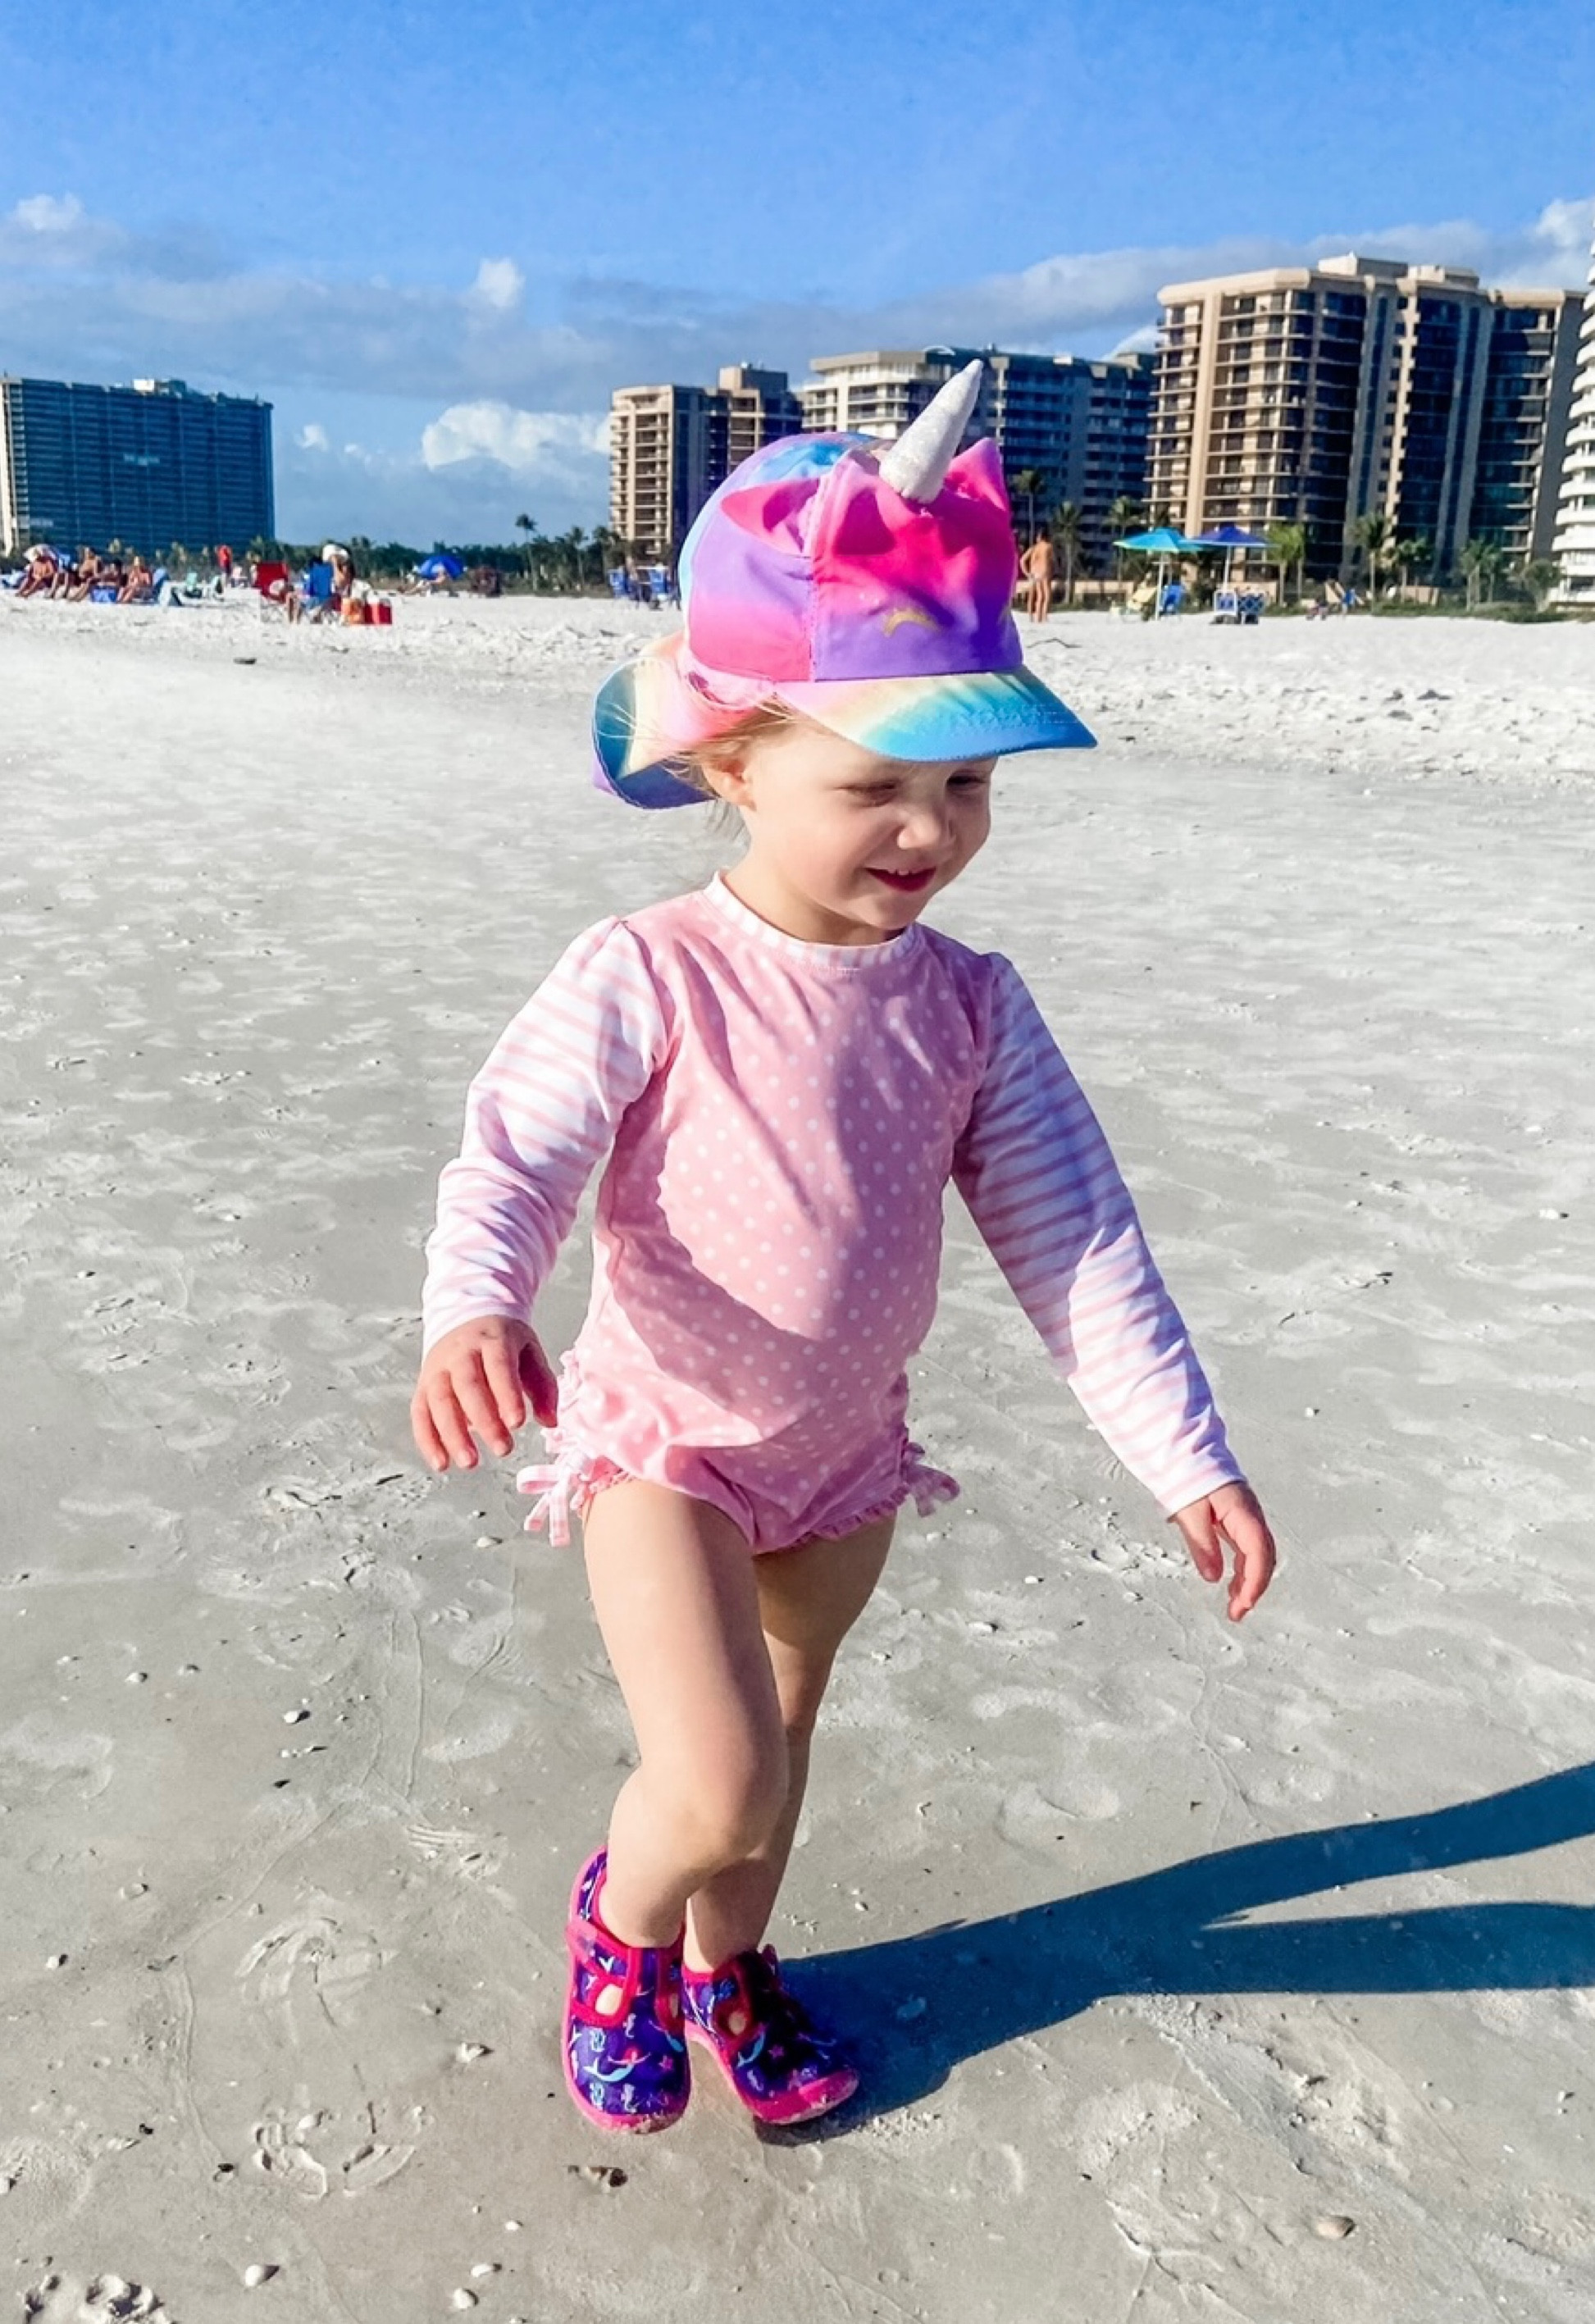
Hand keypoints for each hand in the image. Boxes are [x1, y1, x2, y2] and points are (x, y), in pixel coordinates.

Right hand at [411, 1316, 557, 1473]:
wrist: (466, 1315)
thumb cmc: (502, 1341)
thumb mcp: (530, 1351)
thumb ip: (543, 1386)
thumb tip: (550, 1421)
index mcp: (492, 1340)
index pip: (498, 1366)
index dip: (507, 1394)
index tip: (518, 1422)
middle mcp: (460, 1353)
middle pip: (467, 1386)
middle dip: (484, 1420)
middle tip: (502, 1449)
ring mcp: (438, 1369)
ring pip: (440, 1401)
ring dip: (453, 1435)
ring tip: (471, 1462)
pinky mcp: (423, 1385)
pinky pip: (420, 1413)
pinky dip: (428, 1440)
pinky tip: (442, 1463)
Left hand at [1171, 1481, 1275, 1622]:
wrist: (1186, 1451)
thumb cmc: (1188, 1476)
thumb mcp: (1190, 1512)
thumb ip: (1202, 1543)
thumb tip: (1212, 1576)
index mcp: (1243, 1512)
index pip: (1257, 1553)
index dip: (1254, 1582)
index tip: (1242, 1604)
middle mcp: (1251, 1516)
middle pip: (1264, 1557)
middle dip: (1254, 1588)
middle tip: (1236, 1612)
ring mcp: (1247, 1517)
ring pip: (1258, 1555)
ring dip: (1249, 1581)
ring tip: (1234, 1605)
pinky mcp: (1238, 1519)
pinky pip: (1248, 1548)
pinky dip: (1244, 1568)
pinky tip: (1232, 1582)